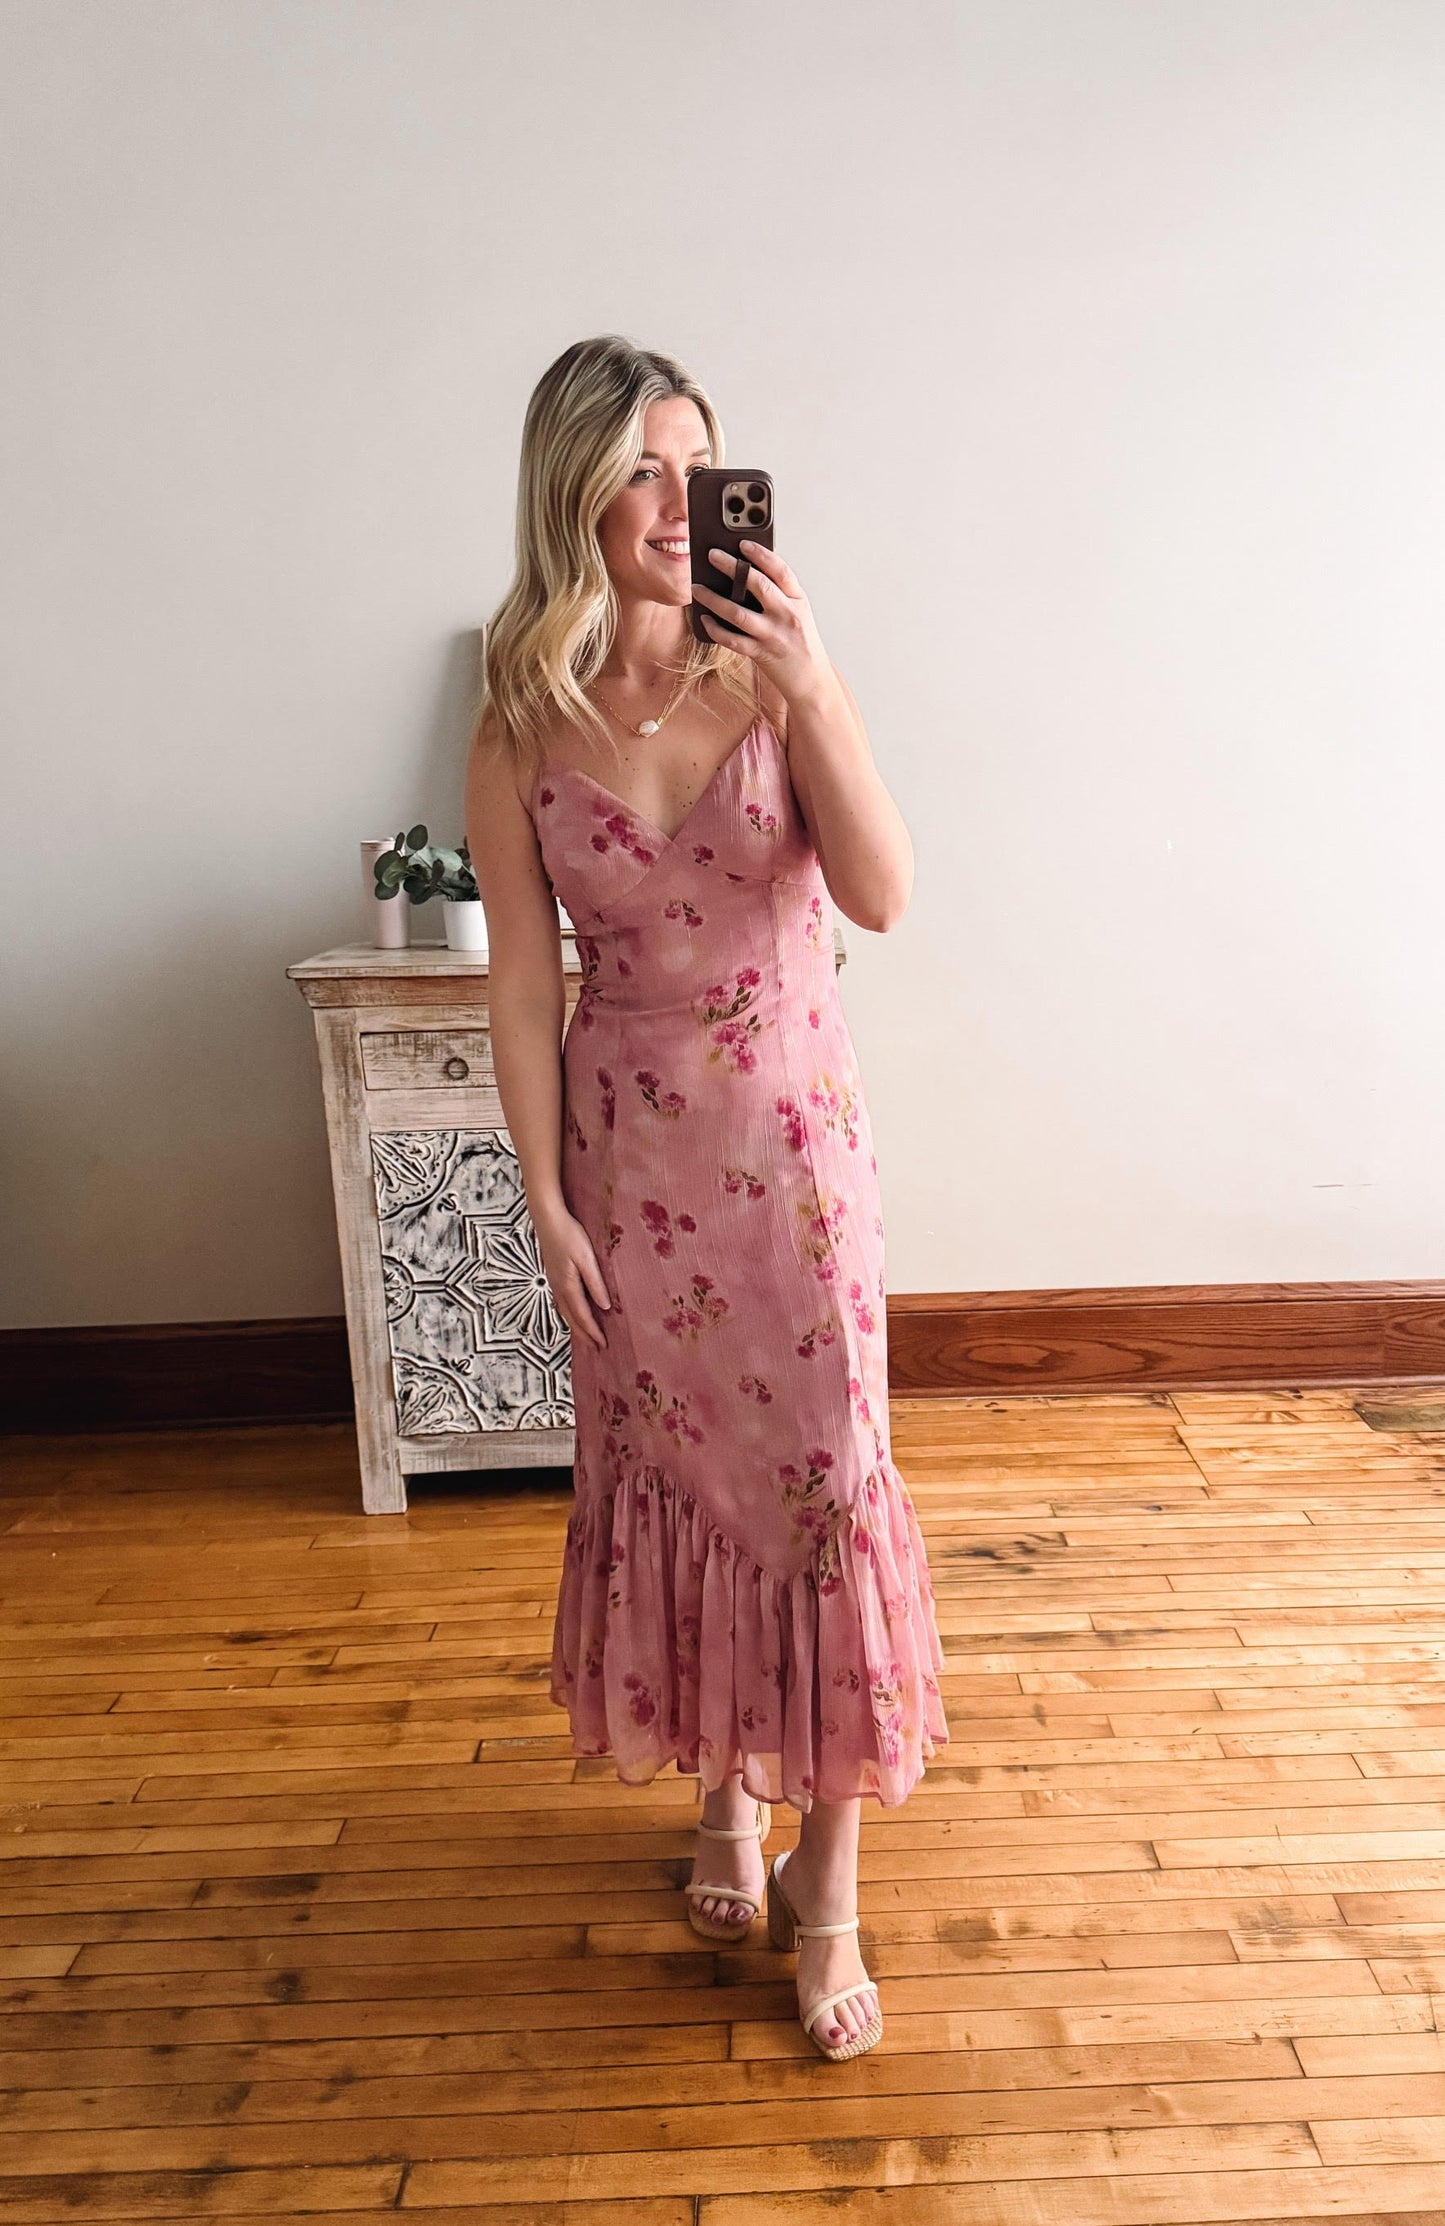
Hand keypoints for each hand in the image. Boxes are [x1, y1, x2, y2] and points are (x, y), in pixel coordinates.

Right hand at [533, 1200, 611, 1350]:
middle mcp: (559, 1289)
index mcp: (568, 1286)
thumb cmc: (570, 1235)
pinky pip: (562, 1303)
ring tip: (585, 1338)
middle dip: (584, 1335)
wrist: (548, 1219)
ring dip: (576, 1327)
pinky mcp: (553, 1276)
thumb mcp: (587, 1258)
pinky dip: (569, 1314)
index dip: (593, 1332)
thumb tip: (604, 1307)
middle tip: (595, 1349)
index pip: (583, 1316)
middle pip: (572, 1319)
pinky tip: (573, 1313)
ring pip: (565, 1312)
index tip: (603, 1345)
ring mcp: (554, 1283)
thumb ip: (595, 1283)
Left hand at [691, 539, 832, 705]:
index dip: (761, 554)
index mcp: (797, 600)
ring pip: (737, 612)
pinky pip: (732, 640)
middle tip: (712, 555)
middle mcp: (787, 615)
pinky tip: (705, 619)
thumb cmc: (800, 642)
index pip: (780, 570)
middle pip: (757, 585)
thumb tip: (743, 576)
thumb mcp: (797, 613)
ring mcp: (773, 635)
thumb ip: (778, 595)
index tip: (743, 543)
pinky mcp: (761, 654)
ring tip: (697, 588)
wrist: (811, 679)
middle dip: (731, 567)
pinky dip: (715, 629)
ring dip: (713, 599)